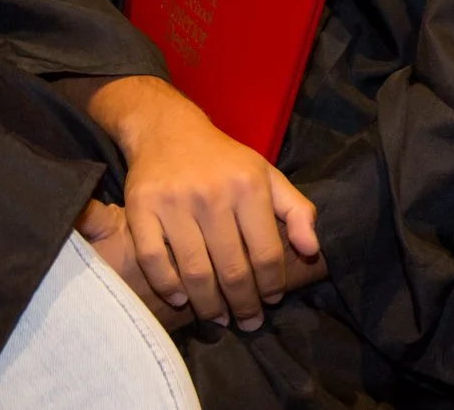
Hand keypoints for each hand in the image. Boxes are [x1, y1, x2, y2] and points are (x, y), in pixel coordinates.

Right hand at [81, 77, 321, 330]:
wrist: (168, 130)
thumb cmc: (224, 160)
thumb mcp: (268, 175)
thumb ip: (296, 210)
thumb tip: (312, 249)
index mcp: (249, 186)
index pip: (266, 251)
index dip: (272, 284)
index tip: (272, 301)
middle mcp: (213, 195)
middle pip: (232, 268)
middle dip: (243, 304)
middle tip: (248, 322)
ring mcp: (174, 202)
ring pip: (195, 270)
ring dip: (209, 304)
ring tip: (219, 319)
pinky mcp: (141, 208)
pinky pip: (153, 259)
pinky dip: (167, 285)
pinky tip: (181, 299)